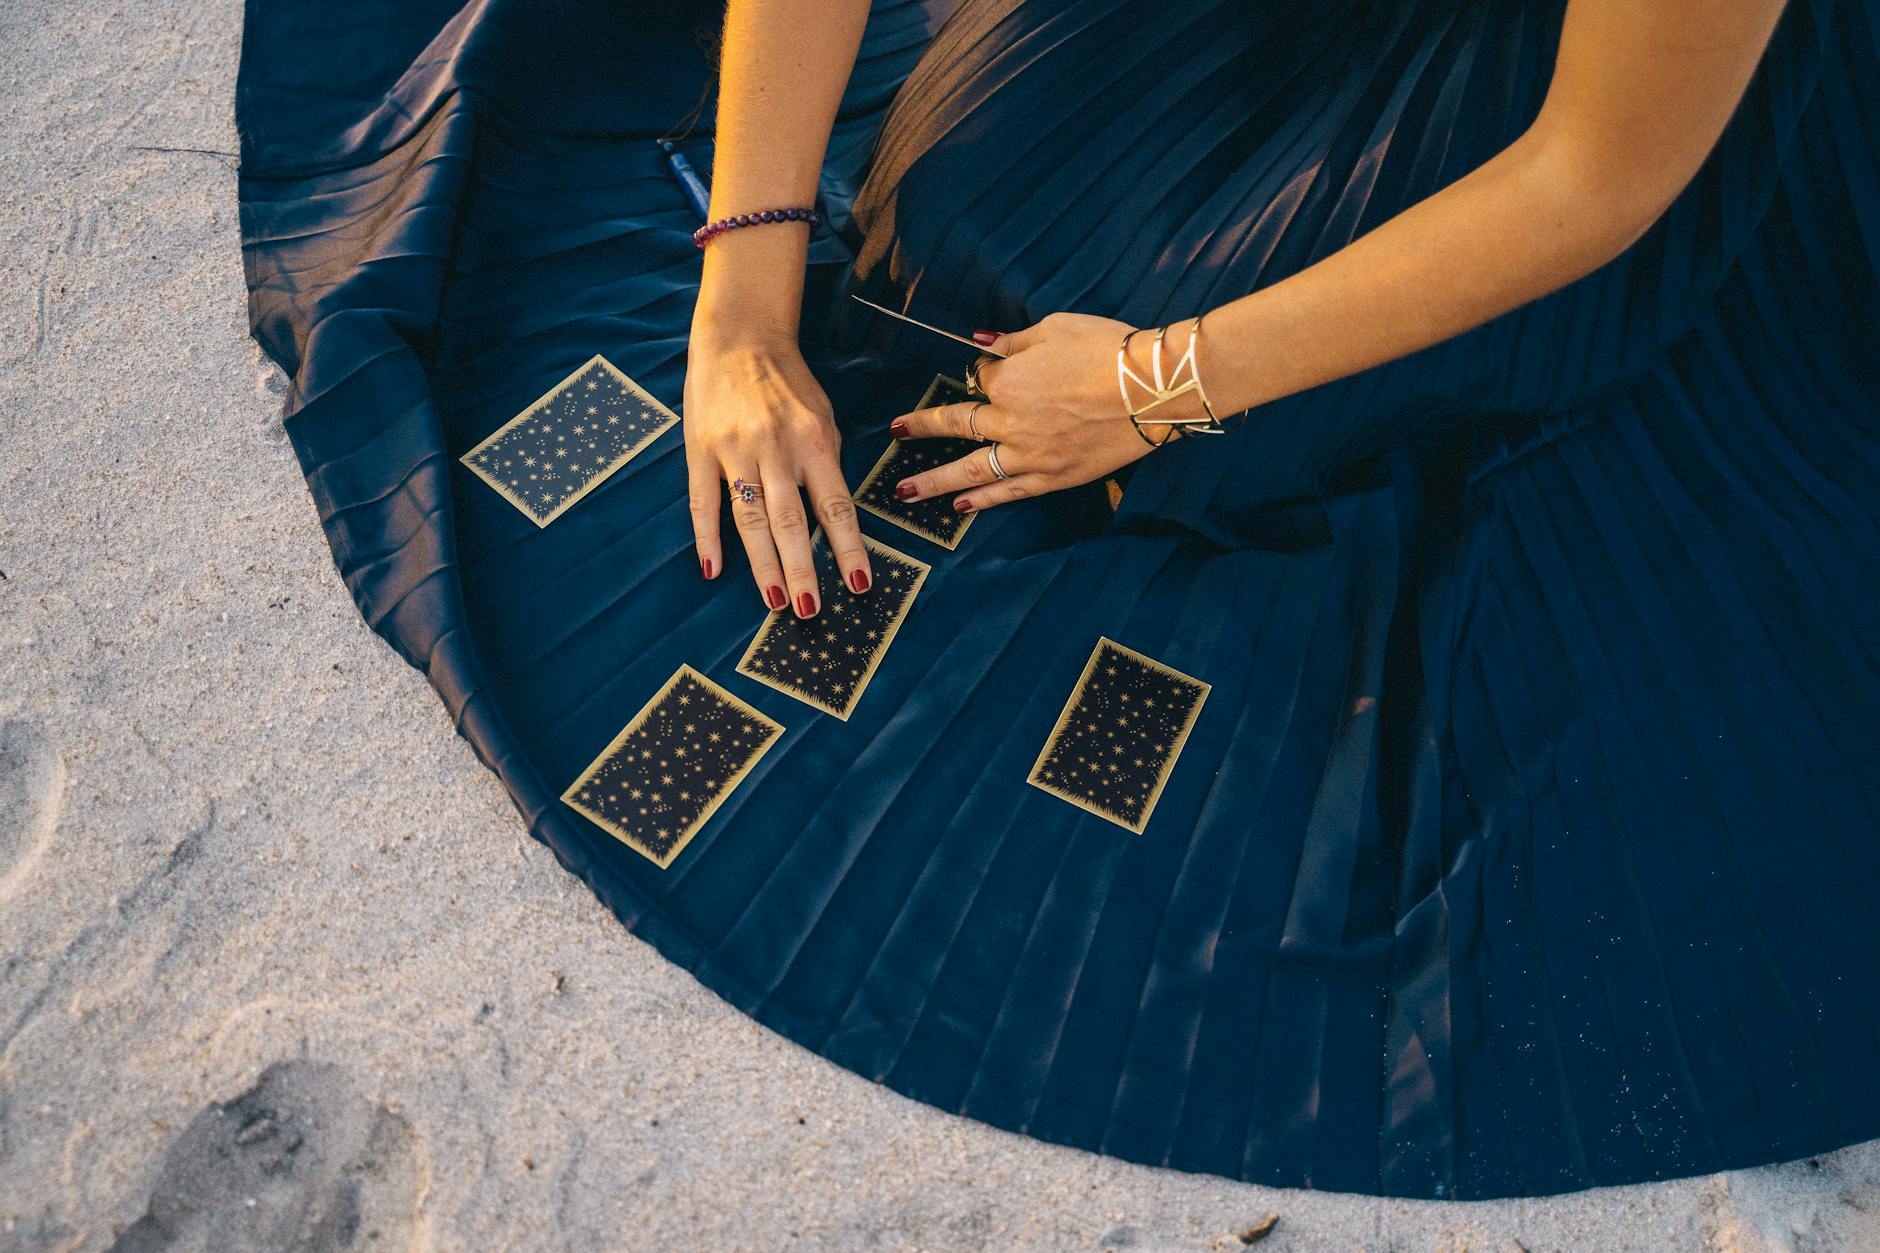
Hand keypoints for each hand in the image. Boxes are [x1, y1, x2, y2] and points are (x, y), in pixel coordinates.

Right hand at [683, 328, 870, 616]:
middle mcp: (775, 448)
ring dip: (763, 564)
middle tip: (808, 610)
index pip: (835, 506)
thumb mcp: (822, 417)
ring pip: (749, 518)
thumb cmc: (788, 383)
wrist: (739, 337)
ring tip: (774, 601)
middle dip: (802, 568)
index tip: (858, 585)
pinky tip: (713, 569)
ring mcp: (735, 449)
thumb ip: (826, 466)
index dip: (847, 549)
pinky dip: (707, 537)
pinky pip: (703, 501)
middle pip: (790, 520)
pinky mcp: (700, 449)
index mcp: (814, 441)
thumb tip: (833, 521)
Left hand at [885, 313, 1205, 512]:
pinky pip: (1007, 492)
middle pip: (957, 424)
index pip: (981, 377)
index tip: (999, 367)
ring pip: (969, 470)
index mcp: (1006, 380)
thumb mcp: (1056, 329)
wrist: (1153, 389)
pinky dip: (982, 501)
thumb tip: (982, 343)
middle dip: (922, 427)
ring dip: (932, 481)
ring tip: (903, 492)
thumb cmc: (1108, 350)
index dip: (988, 370)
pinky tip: (959, 508)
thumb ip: (1014, 340)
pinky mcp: (1052, 477)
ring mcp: (1028, 455)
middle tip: (895, 433)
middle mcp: (1008, 421)